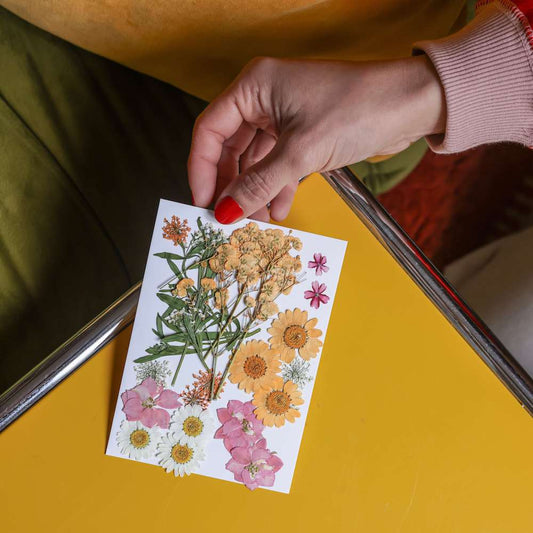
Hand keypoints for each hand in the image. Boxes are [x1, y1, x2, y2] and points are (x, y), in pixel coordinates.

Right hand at [188, 55, 444, 222]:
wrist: (412, 105)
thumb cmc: (357, 111)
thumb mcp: (301, 152)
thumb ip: (259, 184)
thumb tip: (225, 212)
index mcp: (254, 86)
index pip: (210, 130)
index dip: (202, 169)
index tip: (203, 203)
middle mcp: (263, 98)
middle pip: (230, 148)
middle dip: (231, 185)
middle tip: (228, 218)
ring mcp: (283, 117)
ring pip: (255, 160)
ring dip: (255, 191)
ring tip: (257, 222)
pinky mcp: (302, 134)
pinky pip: (278, 164)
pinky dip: (277, 187)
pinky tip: (279, 210)